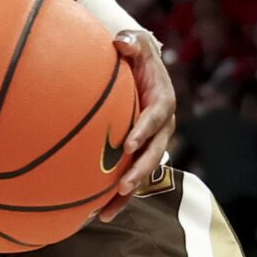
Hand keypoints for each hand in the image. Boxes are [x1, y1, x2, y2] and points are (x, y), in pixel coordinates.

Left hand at [100, 30, 176, 222]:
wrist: (138, 68)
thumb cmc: (133, 54)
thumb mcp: (135, 44)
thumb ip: (131, 43)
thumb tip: (122, 42)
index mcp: (162, 102)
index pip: (155, 118)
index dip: (144, 131)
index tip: (128, 144)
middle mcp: (161, 127)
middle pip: (153, 153)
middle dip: (139, 171)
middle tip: (122, 185)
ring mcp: (151, 143)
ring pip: (143, 172)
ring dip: (127, 193)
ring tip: (107, 212)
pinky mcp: (138, 153)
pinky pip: (129, 177)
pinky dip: (115, 197)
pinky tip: (95, 214)